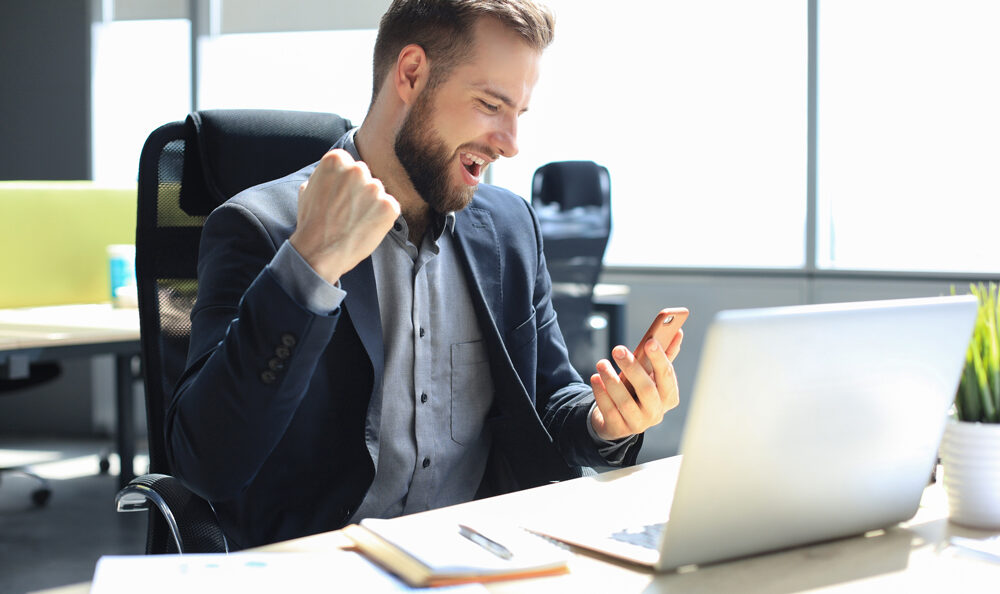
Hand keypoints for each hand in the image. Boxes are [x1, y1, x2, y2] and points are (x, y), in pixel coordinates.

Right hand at [290, 149, 399, 283]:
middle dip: (359, 190)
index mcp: (336, 159)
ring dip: (370, 205)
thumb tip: (335, 173)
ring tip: (354, 222)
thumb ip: (325, 175)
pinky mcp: (389, 207)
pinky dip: (382, 218)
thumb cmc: (311, 223)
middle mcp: (357, 169)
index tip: (338, 196)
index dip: (344, 182)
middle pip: (364, 176)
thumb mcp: (308, 189)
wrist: (319, 253)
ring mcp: (375, 188)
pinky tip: (366, 228)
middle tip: (347, 211)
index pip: (348, 164)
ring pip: (377, 192)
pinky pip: (390, 208)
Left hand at [589, 330, 683, 440]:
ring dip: (611, 380)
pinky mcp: (618, 429)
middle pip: (646, 389)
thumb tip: (677, 332)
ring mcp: (638, 424)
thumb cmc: (637, 390)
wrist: (618, 419)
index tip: (650, 341)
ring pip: (625, 402)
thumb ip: (663, 356)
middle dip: (632, 368)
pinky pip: (609, 410)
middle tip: (618, 349)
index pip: (667, 376)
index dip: (660, 358)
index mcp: (668, 396)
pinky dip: (601, 393)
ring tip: (601, 363)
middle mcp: (656, 412)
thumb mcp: (649, 375)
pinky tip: (595, 378)